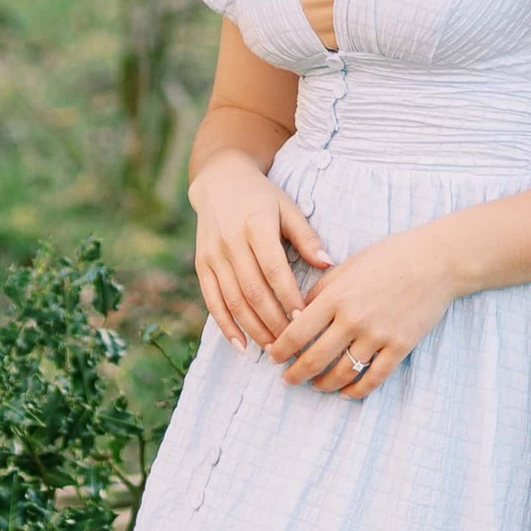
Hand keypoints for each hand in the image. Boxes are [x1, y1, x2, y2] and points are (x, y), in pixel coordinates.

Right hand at [193, 150, 330, 351]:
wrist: (219, 180)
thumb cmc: (262, 197)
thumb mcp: (288, 208)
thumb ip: (307, 237)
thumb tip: (329, 264)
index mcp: (256, 225)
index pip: (273, 268)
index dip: (288, 296)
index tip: (304, 318)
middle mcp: (230, 241)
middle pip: (253, 290)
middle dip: (274, 321)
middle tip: (293, 344)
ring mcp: (213, 255)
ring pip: (233, 300)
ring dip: (253, 329)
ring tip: (273, 349)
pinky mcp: (202, 265)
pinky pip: (212, 300)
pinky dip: (226, 325)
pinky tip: (241, 345)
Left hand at [268, 222, 465, 397]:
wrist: (435, 261)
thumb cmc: (389, 257)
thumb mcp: (348, 266)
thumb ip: (321, 290)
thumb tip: (297, 314)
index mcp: (336, 296)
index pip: (296, 332)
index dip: (280, 350)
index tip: (273, 356)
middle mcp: (353, 319)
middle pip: (314, 359)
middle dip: (295, 374)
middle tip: (287, 380)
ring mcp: (378, 336)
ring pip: (342, 373)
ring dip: (323, 384)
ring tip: (315, 385)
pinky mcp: (400, 347)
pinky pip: (373, 377)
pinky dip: (356, 390)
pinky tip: (346, 392)